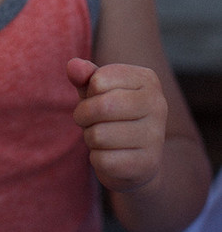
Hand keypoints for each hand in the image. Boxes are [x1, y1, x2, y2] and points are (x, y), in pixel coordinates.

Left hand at [67, 57, 167, 192]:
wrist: (135, 159)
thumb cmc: (112, 115)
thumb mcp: (96, 91)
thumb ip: (84, 75)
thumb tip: (73, 66)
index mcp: (148, 80)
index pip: (99, 80)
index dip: (88, 92)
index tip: (95, 99)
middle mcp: (158, 105)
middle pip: (102, 106)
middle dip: (83, 115)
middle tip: (86, 120)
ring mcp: (156, 136)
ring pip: (99, 135)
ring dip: (89, 138)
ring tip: (100, 137)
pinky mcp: (147, 164)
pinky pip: (103, 160)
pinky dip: (97, 159)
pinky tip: (109, 155)